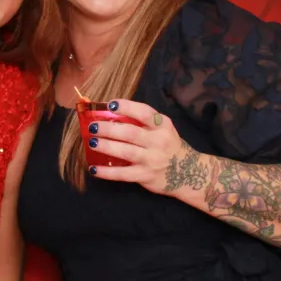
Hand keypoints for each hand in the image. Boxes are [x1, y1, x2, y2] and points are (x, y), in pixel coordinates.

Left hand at [81, 99, 202, 195]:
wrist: (189, 173)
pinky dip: (107, 172)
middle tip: (92, 126)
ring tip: (91, 142)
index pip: (144, 112)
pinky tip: (93, 169)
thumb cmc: (169, 146)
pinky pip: (123, 174)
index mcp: (162, 125)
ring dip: (106, 146)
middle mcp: (158, 141)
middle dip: (108, 128)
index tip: (111, 104)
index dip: (127, 107)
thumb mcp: (163, 129)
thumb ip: (143, 122)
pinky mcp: (145, 176)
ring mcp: (152, 160)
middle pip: (130, 132)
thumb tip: (111, 114)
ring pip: (125, 152)